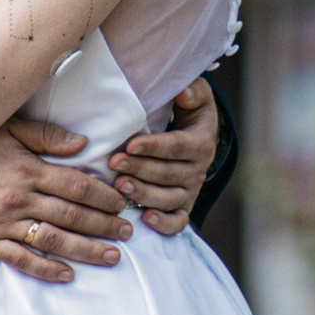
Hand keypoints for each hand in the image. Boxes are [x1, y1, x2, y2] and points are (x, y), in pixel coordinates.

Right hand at [0, 117, 133, 284]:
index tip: (122, 203)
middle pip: (72, 216)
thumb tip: (82, 144)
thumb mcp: (6, 130)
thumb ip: (45, 135)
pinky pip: (20, 259)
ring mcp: (3, 223)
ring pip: (53, 240)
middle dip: (105, 225)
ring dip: (86, 250)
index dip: (104, 196)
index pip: (76, 186)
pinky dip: (45, 269)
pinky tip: (67, 274)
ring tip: (111, 256)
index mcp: (27, 169)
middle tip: (128, 232)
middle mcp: (19, 198)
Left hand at [109, 78, 217, 235]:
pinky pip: (178, 221)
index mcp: (201, 143)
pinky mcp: (183, 206)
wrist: (196, 135)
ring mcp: (190, 191)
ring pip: (169, 198)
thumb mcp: (195, 95)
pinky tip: (145, 219)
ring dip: (144, 193)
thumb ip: (192, 91)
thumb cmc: (188, 111)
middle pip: (168, 174)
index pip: (176, 147)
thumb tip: (183, 92)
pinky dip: (164, 224)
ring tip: (120, 187)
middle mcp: (198, 170)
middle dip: (140, 169)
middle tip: (114, 164)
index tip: (130, 145)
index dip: (154, 147)